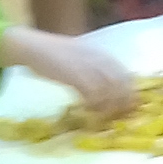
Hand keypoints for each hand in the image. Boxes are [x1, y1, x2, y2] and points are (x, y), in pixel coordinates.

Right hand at [0, 28, 134, 113]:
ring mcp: (89, 67)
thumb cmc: (54, 55)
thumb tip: (108, 89)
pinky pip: (92, 95)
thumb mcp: (81, 58)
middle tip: (114, 116)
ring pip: (110, 91)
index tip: (125, 108)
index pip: (127, 76)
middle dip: (121, 103)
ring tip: (100, 116)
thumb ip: (95, 70)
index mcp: (103, 55)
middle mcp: (100, 60)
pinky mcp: (76, 75)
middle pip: (122, 85)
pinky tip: (86, 109)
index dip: (129, 94)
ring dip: (107, 107)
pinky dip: (92, 105)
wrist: (33, 47)